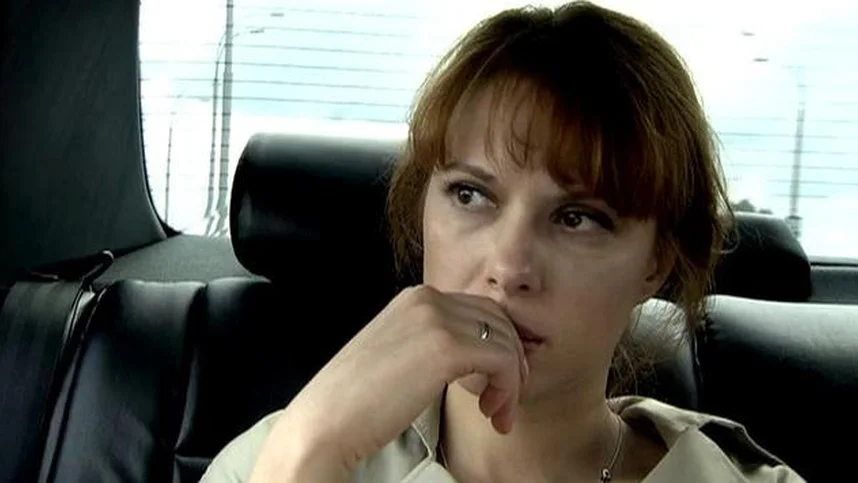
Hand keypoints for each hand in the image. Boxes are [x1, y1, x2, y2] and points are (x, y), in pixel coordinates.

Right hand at [249, 285, 527, 481]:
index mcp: (415, 298)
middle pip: (498, 321)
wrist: (326, 421)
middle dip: (510, 362)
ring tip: (498, 414)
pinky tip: (493, 413)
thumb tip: (475, 355)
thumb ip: (431, 342)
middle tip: (502, 403)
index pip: (479, 310)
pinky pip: (502, 361)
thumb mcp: (399, 353)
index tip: (494, 385)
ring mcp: (436, 319)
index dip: (496, 346)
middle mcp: (427, 298)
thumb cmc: (356, 400)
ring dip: (511, 381)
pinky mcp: (446, 348)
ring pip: (505, 341)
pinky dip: (508, 389)